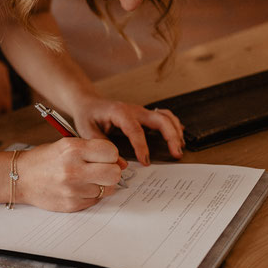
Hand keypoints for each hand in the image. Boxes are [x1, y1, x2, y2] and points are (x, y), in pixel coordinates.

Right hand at [17, 138, 121, 211]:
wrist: (21, 177)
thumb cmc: (45, 159)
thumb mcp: (67, 144)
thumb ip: (94, 150)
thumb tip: (122, 164)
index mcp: (73, 149)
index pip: (111, 152)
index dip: (111, 154)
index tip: (105, 156)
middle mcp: (73, 169)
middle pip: (114, 173)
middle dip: (112, 171)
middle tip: (103, 169)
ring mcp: (72, 189)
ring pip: (108, 189)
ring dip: (102, 184)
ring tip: (87, 178)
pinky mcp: (72, 204)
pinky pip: (96, 200)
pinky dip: (91, 194)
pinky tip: (78, 188)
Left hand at [70, 96, 184, 163]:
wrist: (88, 103)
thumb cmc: (88, 116)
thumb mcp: (88, 132)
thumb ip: (103, 147)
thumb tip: (120, 165)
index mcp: (120, 112)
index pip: (136, 130)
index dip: (142, 147)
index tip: (145, 161)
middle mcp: (134, 110)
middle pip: (159, 119)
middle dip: (171, 136)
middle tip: (176, 154)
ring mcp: (141, 111)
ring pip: (165, 116)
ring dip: (175, 131)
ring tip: (179, 148)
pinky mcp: (144, 115)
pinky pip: (163, 116)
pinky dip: (173, 125)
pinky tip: (178, 137)